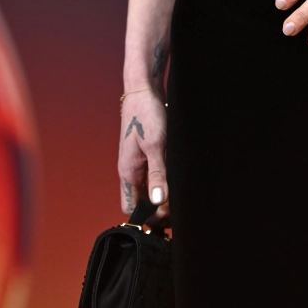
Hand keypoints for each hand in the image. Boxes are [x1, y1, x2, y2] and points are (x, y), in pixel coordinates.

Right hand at [118, 89, 169, 225]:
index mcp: (128, 171)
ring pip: (146, 190)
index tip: (167, 216)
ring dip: (161, 197)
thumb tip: (159, 202)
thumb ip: (158, 174)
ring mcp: (137, 163)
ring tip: (179, 200)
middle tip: (177, 211)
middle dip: (156, 210)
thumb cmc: (147, 115)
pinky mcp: (145, 154)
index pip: (131, 208)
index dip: (147, 216)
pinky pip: (151, 177)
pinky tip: (175, 182)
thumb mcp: (156, 145)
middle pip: (140, 201)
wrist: (144, 90)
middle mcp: (130, 170)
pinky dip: (162, 183)